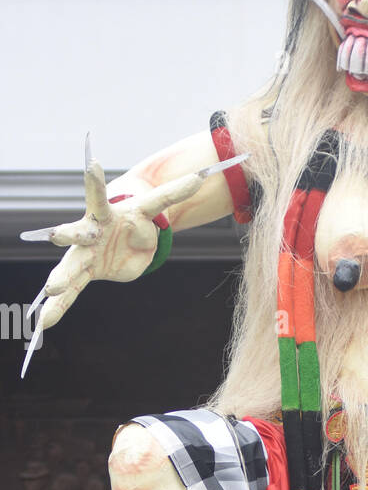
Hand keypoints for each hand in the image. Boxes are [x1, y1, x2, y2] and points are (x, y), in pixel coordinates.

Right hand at [20, 143, 243, 375]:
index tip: (91, 166)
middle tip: (57, 236)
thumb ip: (172, 193)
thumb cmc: (137, 218)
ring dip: (61, 277)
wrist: (124, 237)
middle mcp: (89, 232)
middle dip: (68, 235)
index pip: (100, 195)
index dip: (95, 182)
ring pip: (71, 266)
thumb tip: (202, 176)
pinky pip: (71, 293)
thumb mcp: (153, 205)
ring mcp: (84, 254)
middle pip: (78, 232)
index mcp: (105, 212)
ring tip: (51, 288)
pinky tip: (43, 323)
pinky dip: (58, 308)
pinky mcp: (85, 274)